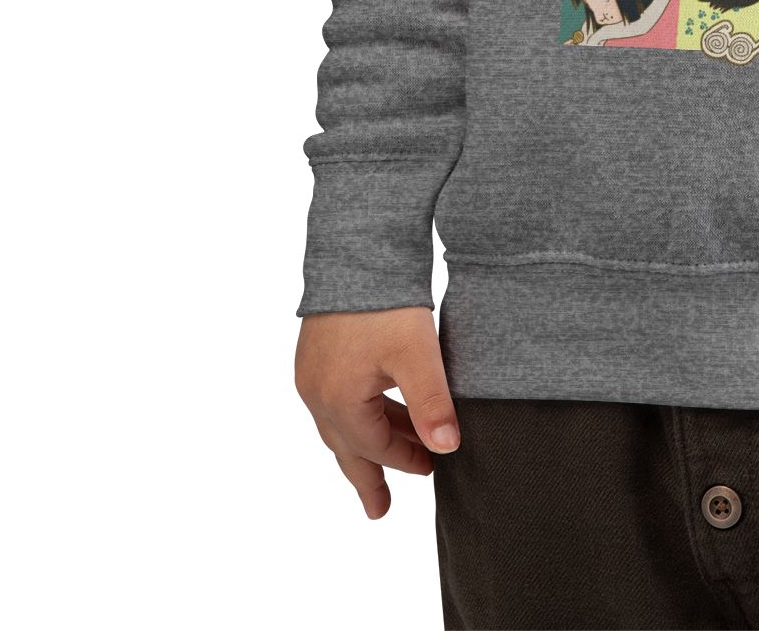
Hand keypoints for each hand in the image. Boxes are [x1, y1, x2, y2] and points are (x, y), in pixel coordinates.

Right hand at [295, 308, 459, 518]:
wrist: (355, 248)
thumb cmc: (384, 301)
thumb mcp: (416, 353)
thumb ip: (432, 402)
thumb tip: (448, 449)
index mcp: (339, 400)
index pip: (377, 446)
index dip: (408, 459)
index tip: (434, 468)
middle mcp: (316, 392)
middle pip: (346, 447)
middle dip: (367, 477)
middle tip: (379, 511)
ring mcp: (311, 373)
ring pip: (339, 423)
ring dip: (364, 443)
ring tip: (383, 461)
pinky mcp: (314, 353)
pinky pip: (333, 400)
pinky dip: (356, 416)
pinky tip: (373, 410)